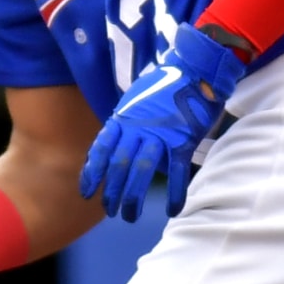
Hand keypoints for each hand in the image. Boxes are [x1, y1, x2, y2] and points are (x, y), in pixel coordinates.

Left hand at [80, 23, 247, 221]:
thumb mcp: (136, 100)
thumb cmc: (167, 85)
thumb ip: (127, 124)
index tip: (86, 193)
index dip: (92, 173)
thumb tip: (120, 148)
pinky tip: (172, 210)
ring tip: (129, 215)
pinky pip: (176, 172)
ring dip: (133, 197)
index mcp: (124, 118)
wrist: (196, 68)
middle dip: (112, 192)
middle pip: (119, 166)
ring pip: (141, 172)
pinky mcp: (182, 140)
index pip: (101, 150)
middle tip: (111, 211)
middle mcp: (137, 128)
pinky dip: (175, 194)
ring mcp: (160, 134)